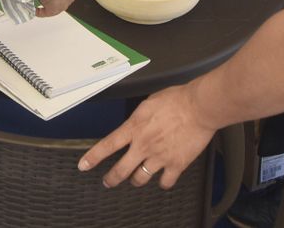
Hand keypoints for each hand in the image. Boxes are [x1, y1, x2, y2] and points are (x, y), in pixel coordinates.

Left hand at [77, 83, 214, 188]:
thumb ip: (139, 118)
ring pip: (140, 179)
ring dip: (136, 180)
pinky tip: (163, 179)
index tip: (84, 165)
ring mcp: (159, 157)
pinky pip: (165, 182)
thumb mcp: (148, 104)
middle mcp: (143, 146)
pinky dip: (163, 183)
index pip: (107, 145)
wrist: (198, 107)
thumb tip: (136, 124)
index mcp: (134, 128)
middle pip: (120, 170)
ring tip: (136, 179)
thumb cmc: (177, 100)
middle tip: (108, 182)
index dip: (93, 157)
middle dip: (111, 179)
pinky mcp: (175, 165)